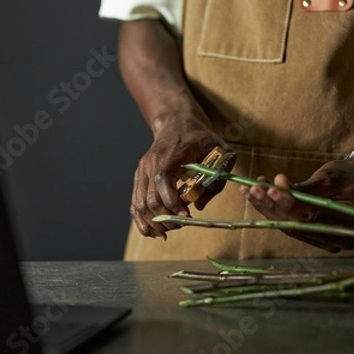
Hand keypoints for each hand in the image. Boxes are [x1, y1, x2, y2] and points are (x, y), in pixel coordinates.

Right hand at [131, 116, 233, 240]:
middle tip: (183, 224)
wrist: (176, 121)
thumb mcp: (218, 151)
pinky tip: (154, 232)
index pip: (162, 182)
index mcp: (168, 155)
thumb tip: (200, 206)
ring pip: (139, 205)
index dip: (173, 204)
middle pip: (150, 199)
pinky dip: (142, 221)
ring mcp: (142, 172)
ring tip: (168, 232)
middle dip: (166, 218)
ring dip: (153, 224)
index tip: (188, 216)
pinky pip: (134, 204)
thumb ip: (216, 179)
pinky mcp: (139, 178)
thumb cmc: (200, 137)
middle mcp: (150, 164)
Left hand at [239, 151, 353, 251]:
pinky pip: (289, 224)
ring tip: (250, 190)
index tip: (271, 187)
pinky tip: (256, 196)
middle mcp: (337, 239)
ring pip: (289, 225)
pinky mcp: (312, 237)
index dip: (290, 202)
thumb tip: (280, 185)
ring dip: (266, 207)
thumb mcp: (332, 176)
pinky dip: (271, 210)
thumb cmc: (349, 176)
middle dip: (272, 204)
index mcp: (350, 225)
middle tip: (254, 187)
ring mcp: (324, 241)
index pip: (313, 216)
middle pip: (297, 223)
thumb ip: (307, 187)